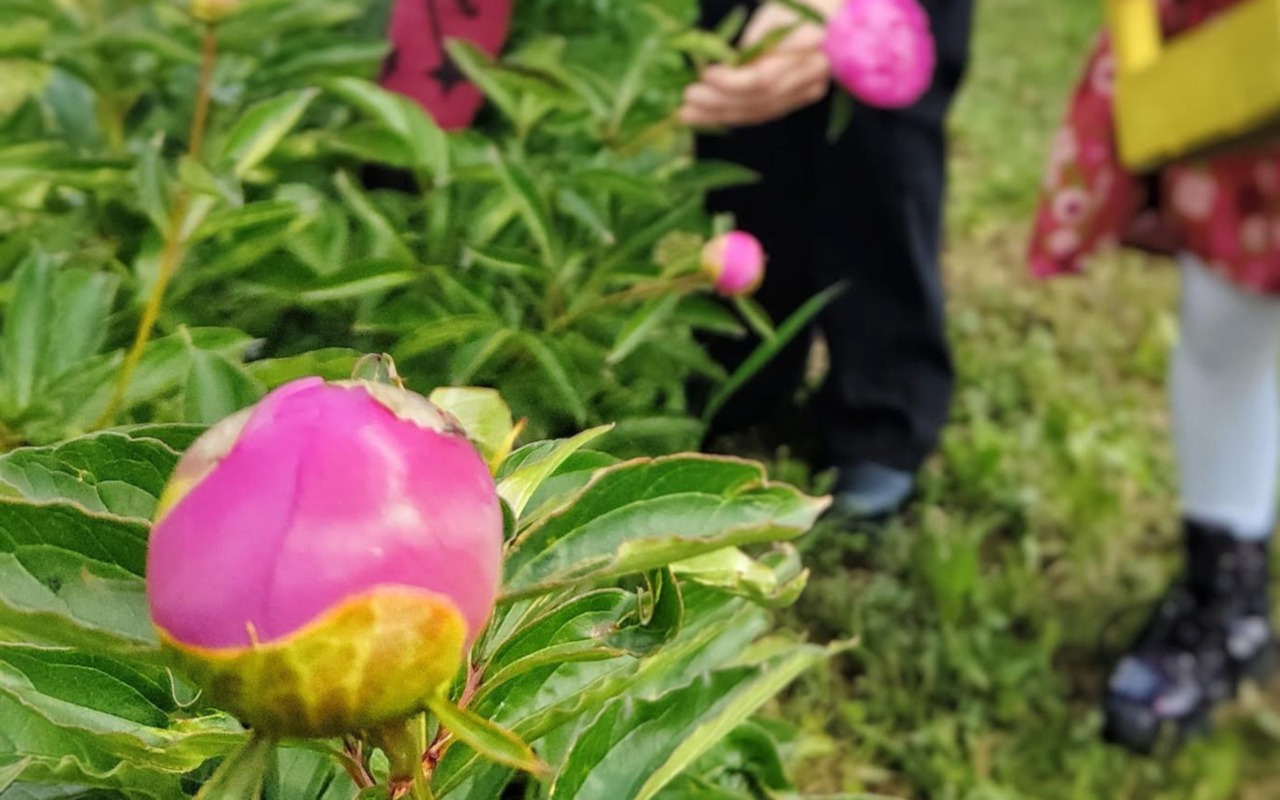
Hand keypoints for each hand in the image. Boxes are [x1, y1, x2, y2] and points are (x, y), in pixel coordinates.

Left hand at [679, 1, 837, 127]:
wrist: (830, 14)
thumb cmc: (797, 4)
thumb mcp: (773, 12)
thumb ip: (752, 41)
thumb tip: (724, 65)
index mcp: (807, 45)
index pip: (764, 77)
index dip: (731, 81)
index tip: (704, 75)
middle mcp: (811, 73)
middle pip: (759, 98)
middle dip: (719, 102)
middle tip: (687, 98)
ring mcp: (807, 89)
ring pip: (759, 110)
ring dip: (719, 115)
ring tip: (687, 114)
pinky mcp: (799, 97)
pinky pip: (762, 112)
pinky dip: (732, 115)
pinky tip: (707, 116)